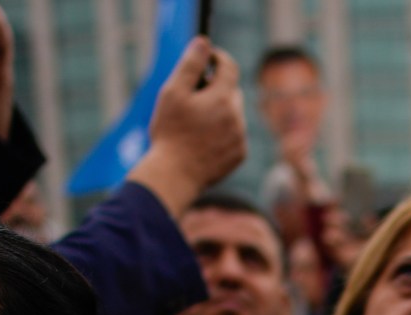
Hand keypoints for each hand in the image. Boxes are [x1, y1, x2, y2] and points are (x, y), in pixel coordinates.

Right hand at [125, 40, 247, 215]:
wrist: (175, 175)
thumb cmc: (170, 132)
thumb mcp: (173, 92)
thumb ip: (190, 65)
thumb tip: (204, 43)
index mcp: (223, 98)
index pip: (229, 66)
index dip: (218, 58)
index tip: (206, 58)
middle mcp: (238, 117)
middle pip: (231, 91)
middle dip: (215, 88)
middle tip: (192, 96)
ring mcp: (240, 137)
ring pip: (233, 114)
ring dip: (219, 111)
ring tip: (194, 123)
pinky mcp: (239, 155)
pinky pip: (234, 134)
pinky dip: (222, 131)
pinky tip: (201, 140)